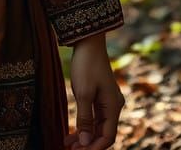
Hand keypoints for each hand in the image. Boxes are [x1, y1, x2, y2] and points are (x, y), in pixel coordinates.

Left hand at [64, 33, 124, 148]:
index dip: (94, 148)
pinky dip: (84, 124)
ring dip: (84, 136)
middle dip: (88, 143)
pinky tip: (72, 131)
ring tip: (67, 143)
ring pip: (98, 125)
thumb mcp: (83, 93)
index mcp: (113, 106)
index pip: (108, 136)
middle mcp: (114, 105)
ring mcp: (107, 100)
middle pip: (103, 133)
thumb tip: (86, 142)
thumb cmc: (86, 65)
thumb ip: (85, 119)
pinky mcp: (100, 95)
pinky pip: (94, 116)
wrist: (88, 41)